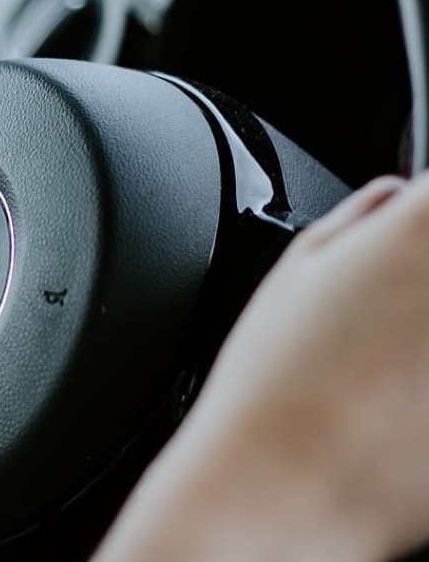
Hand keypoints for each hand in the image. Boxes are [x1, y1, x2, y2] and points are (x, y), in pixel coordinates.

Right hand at [93, 173, 428, 561]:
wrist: (283, 489)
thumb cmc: (276, 382)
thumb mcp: (297, 266)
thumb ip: (363, 217)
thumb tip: (392, 201)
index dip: (420, 216)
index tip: (406, 238)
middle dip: (426, 278)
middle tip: (390, 310)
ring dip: (427, 333)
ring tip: (392, 368)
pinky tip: (402, 406)